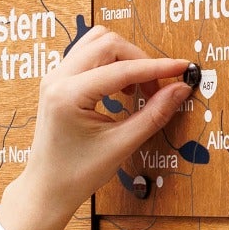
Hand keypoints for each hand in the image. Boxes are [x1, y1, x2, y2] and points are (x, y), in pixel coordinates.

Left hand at [0, 30, 190, 229]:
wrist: (47, 187)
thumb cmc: (76, 173)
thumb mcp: (121, 145)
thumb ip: (153, 114)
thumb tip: (180, 89)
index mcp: (68, 95)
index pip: (121, 69)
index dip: (156, 67)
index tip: (181, 68)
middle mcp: (57, 79)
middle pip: (108, 43)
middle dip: (139, 60)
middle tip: (156, 89)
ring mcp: (55, 76)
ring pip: (97, 41)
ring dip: (124, 57)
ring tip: (138, 88)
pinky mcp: (58, 80)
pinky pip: (88, 54)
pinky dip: (111, 62)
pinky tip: (122, 88)